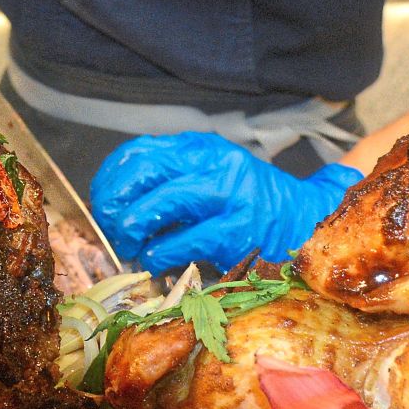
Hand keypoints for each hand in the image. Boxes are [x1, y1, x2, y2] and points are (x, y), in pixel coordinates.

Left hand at [90, 132, 362, 273]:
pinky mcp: (235, 231)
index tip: (102, 201)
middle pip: (144, 174)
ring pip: (160, 205)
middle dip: (116, 204)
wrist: (305, 219)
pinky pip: (183, 242)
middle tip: (112, 227)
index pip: (140, 151)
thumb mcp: (212, 172)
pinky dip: (160, 254)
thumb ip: (173, 176)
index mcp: (202, 147)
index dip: (111, 178)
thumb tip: (116, 196)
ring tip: (130, 245)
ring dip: (134, 231)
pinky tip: (156, 260)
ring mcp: (227, 196)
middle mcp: (214, 164)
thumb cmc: (249, 200)